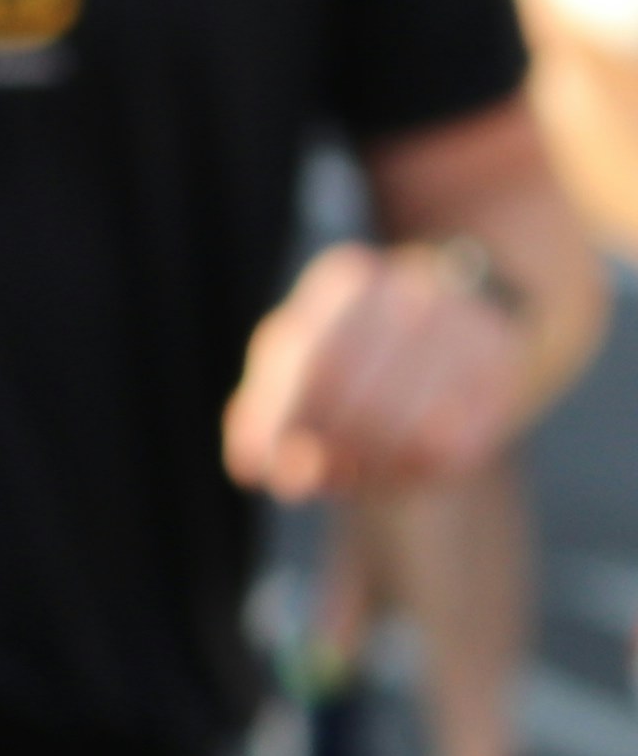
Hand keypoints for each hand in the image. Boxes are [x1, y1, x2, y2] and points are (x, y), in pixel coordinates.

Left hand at [225, 242, 534, 497]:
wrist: (468, 312)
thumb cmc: (359, 345)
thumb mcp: (301, 353)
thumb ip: (266, 408)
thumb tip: (249, 469)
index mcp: (350, 282)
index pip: (307, 363)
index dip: (281, 426)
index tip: (267, 472)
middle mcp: (416, 295)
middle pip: (359, 399)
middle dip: (329, 450)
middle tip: (321, 473)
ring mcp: (469, 332)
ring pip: (411, 432)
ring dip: (373, 469)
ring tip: (358, 473)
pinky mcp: (507, 374)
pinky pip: (456, 449)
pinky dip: (418, 473)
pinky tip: (403, 468)